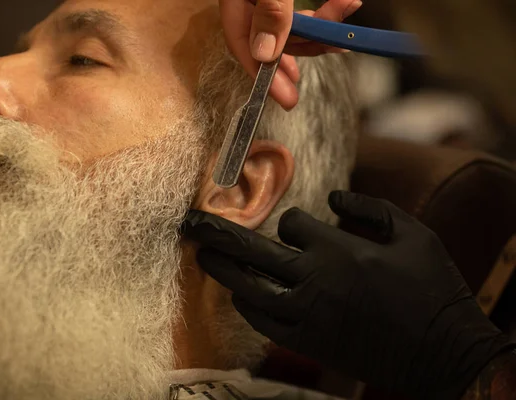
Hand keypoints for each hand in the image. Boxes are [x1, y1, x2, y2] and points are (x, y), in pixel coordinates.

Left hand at [182, 191, 513, 398]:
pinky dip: (248, 307)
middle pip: (252, 252)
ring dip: (224, 271)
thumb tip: (333, 196)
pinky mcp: (308, 341)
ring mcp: (307, 313)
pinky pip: (263, 322)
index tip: (301, 227)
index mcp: (339, 248)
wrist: (442, 351)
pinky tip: (239, 296)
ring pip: (249, 288)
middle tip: (191, 224)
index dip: (295, 222)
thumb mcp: (413, 233)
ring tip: (204, 257)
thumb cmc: (432, 286)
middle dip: (218, 234)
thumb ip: (370, 208)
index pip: (293, 224)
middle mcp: (314, 278)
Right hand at [219, 0, 362, 109]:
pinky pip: (301, 10)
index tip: (286, 99)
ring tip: (347, 18)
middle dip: (307, 49)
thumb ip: (268, 10)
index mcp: (236, 2)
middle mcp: (250, 4)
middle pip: (274, 39)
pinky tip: (342, 6)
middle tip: (336, 52)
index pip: (243, 46)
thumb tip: (265, 52)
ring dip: (322, 28)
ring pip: (292, 26)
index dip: (265, 76)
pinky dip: (322, 14)